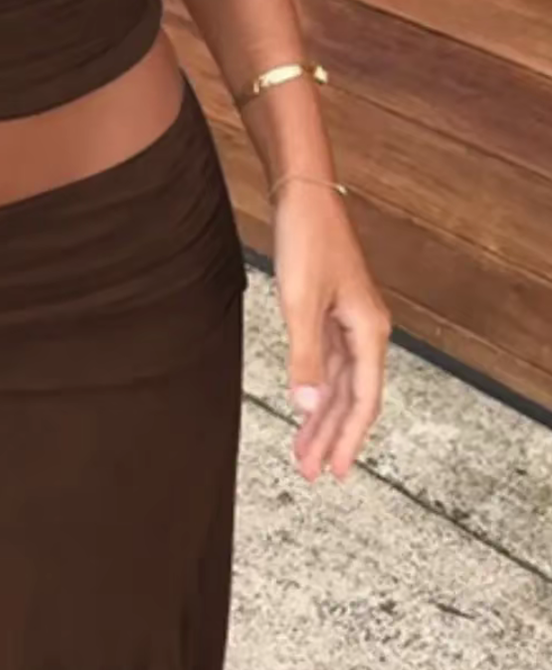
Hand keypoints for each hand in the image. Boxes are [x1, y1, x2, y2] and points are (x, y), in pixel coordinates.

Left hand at [271, 181, 389, 480]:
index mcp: (368, 331)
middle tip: (314, 472)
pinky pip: (328, 364)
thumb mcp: (299, 303)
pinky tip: (305, 406)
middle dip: (333, 436)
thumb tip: (307, 406)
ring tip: (305, 452)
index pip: (363, 400)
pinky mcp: (331, 312)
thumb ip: (304, 358)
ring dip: (323, 417)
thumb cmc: (307, 242)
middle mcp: (365, 330)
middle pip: (354, 397)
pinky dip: (316, 388)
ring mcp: (348, 322)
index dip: (349, 437)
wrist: (304, 197)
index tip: (336, 470)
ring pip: (339, 383)